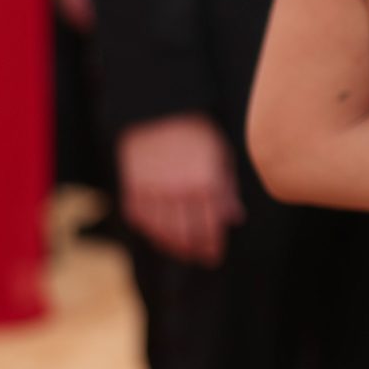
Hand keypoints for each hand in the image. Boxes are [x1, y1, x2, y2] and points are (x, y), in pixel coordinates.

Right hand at [119, 114, 241, 265]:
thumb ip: (227, 189)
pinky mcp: (133, 187)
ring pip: (162, 232)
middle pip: (187, 236)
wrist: (161, 111)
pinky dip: (150, 231)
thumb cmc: (198, 132)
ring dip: (173, 246)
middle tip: (200, 258)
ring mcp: (154, 191)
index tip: (215, 255)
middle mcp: (179, 191)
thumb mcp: (221, 156)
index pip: (211, 228)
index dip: (213, 246)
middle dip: (195, 251)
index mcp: (206, 183)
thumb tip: (235, 218)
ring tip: (182, 251)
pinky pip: (140, 219)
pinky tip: (159, 235)